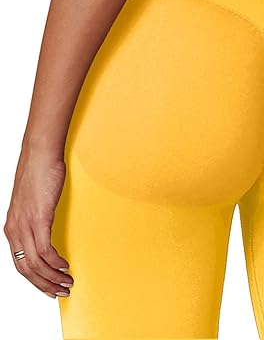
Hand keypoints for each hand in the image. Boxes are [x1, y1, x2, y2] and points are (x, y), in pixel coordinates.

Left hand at [3, 145, 73, 297]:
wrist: (39, 155)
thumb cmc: (38, 175)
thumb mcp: (32, 203)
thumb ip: (33, 220)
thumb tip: (44, 232)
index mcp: (12, 228)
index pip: (20, 264)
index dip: (34, 280)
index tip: (48, 287)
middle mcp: (15, 230)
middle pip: (26, 269)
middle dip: (44, 285)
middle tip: (60, 291)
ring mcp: (26, 225)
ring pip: (36, 263)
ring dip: (52, 277)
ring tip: (67, 282)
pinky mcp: (39, 218)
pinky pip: (45, 249)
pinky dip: (55, 261)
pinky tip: (65, 264)